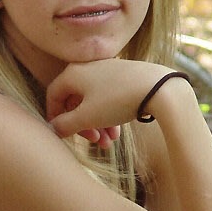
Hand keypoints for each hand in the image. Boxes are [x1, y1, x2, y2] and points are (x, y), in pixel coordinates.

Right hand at [46, 60, 171, 141]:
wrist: (158, 88)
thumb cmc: (117, 101)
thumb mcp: (87, 117)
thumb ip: (65, 125)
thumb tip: (53, 129)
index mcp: (73, 73)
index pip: (54, 95)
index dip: (54, 117)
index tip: (62, 134)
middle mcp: (87, 68)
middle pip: (75, 101)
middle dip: (82, 126)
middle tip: (93, 141)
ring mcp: (106, 70)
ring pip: (93, 102)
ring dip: (97, 125)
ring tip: (108, 143)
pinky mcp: (122, 76)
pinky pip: (107, 97)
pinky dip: (108, 115)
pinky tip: (117, 132)